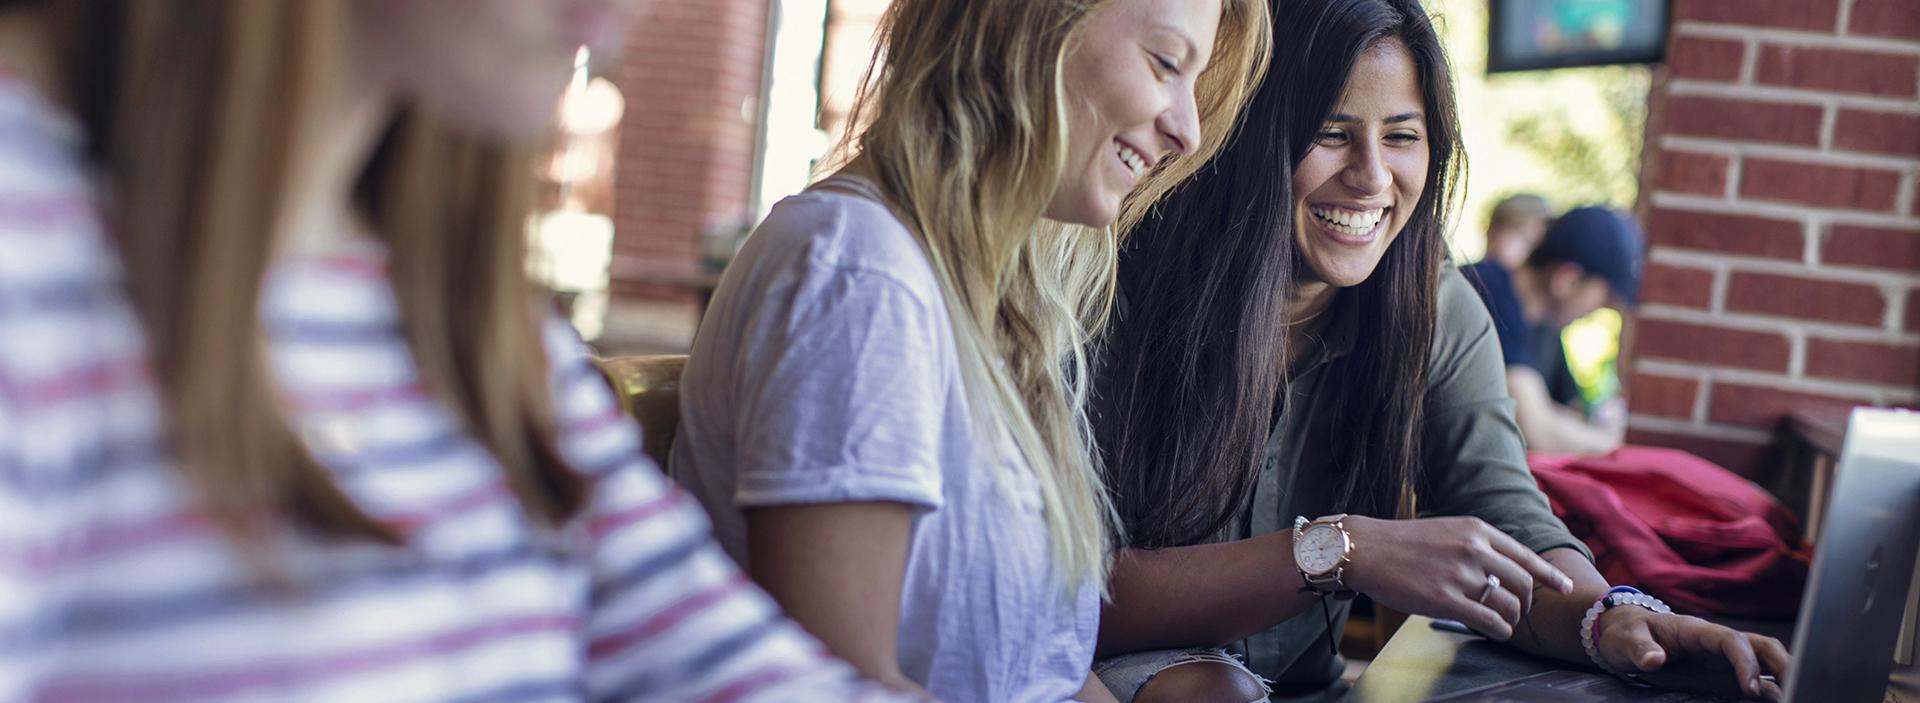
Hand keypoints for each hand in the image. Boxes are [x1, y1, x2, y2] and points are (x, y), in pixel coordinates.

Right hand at [1340, 516, 1574, 640]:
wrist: (1366, 549)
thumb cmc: (1403, 542)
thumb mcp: (1448, 530)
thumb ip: (1478, 544)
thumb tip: (1505, 566)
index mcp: (1477, 530)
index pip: (1525, 556)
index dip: (1549, 575)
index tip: (1565, 587)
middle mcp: (1475, 550)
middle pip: (1522, 583)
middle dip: (1525, 602)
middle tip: (1519, 611)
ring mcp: (1461, 576)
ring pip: (1508, 604)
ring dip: (1511, 617)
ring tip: (1503, 621)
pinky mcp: (1446, 600)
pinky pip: (1489, 620)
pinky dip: (1499, 629)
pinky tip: (1496, 630)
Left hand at [1593, 607, 1789, 700]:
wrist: (1626, 637)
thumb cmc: (1627, 634)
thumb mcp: (1626, 640)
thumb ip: (1641, 649)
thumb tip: (1655, 661)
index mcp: (1699, 631)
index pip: (1733, 641)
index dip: (1746, 662)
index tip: (1750, 689)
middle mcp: (1720, 644)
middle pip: (1764, 647)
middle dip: (1784, 666)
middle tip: (1796, 692)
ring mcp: (1725, 661)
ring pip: (1767, 665)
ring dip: (1784, 679)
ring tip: (1795, 700)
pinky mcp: (1724, 677)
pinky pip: (1756, 684)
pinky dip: (1771, 693)